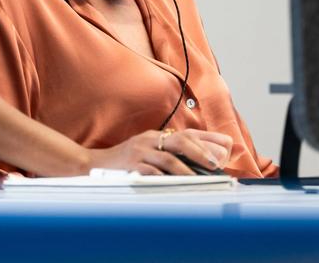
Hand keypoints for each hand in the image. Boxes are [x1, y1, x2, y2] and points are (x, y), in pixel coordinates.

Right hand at [86, 128, 232, 175]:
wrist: (93, 164)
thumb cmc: (124, 160)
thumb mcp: (147, 150)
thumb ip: (168, 154)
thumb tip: (197, 164)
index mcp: (157, 136)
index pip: (187, 134)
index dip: (208, 140)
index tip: (225, 149)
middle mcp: (150, 140)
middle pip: (181, 140)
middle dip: (201, 151)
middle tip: (216, 163)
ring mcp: (140, 152)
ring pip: (168, 157)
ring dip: (186, 168)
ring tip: (199, 177)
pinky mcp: (131, 165)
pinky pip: (151, 171)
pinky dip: (165, 177)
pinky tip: (175, 184)